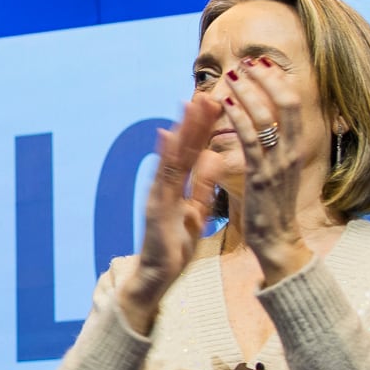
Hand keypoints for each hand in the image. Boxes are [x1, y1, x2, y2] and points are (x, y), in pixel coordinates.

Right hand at [113, 93, 219, 334]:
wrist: (155, 277)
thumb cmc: (175, 248)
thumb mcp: (198, 212)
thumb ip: (204, 187)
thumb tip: (213, 158)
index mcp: (178, 187)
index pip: (193, 152)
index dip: (203, 128)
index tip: (214, 103)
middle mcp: (165, 186)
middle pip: (182, 149)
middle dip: (194, 121)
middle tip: (205, 92)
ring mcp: (158, 194)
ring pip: (173, 157)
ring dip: (181, 129)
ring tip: (189, 103)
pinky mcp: (156, 207)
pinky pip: (163, 179)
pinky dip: (165, 155)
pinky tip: (168, 134)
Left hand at [219, 59, 311, 282]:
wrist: (277, 241)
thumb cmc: (273, 206)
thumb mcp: (280, 171)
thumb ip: (277, 146)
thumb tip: (270, 124)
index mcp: (296, 148)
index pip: (294, 104)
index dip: (279, 81)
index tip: (263, 63)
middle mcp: (291, 151)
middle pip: (287, 102)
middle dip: (267, 78)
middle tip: (248, 61)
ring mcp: (277, 163)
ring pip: (267, 117)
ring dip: (248, 92)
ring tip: (232, 76)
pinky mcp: (260, 176)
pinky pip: (250, 140)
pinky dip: (238, 118)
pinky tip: (226, 104)